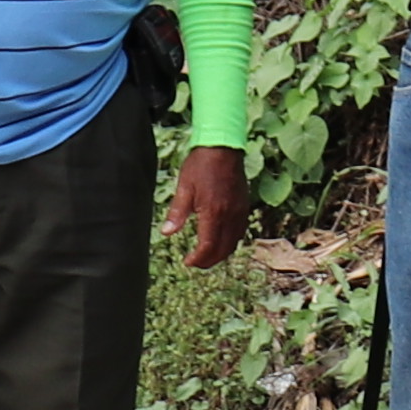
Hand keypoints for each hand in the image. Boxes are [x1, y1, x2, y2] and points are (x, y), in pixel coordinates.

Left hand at [169, 142, 249, 266]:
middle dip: (209, 261)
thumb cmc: (201, 165)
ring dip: (220, 253)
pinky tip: (220, 239)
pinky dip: (230, 241)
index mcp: (213, 212)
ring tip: (206, 254)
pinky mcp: (244, 206)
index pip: (208, 246)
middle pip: (222, 250)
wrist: (223, 147)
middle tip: (195, 262)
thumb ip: (177, 213)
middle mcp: (230, 215)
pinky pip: (240, 232)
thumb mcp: (184, 188)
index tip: (188, 262)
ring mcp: (240, 211)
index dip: (198, 259)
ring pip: (233, 243)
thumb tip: (166, 233)